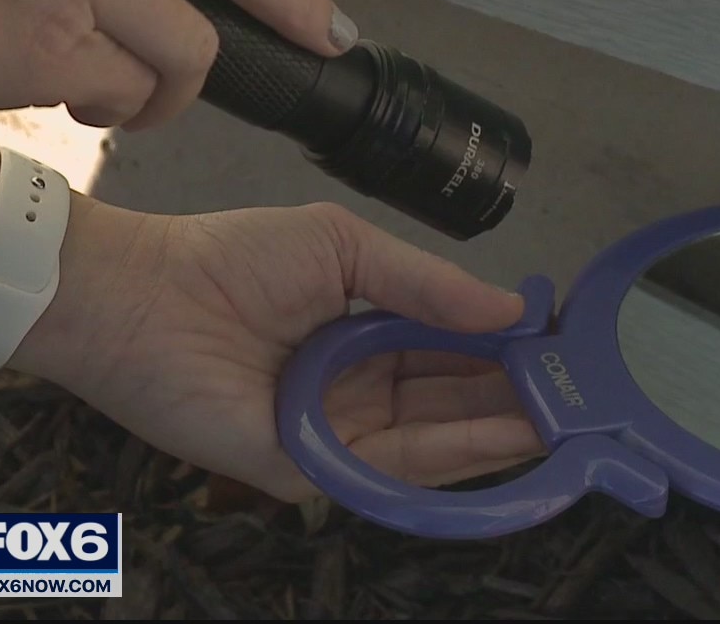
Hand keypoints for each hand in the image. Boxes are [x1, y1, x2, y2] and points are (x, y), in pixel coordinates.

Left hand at [10, 198, 545, 501]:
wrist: (141, 296)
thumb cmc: (234, 260)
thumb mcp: (344, 248)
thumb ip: (427, 283)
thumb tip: (511, 306)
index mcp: (366, 335)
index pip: (451, 351)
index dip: (504, 350)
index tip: (561, 347)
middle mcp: (359, 390)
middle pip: (451, 402)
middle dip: (514, 398)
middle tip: (579, 394)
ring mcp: (338, 435)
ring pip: (435, 441)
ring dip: (498, 430)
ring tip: (561, 418)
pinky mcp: (312, 470)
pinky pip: (391, 470)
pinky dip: (452, 457)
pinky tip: (507, 440)